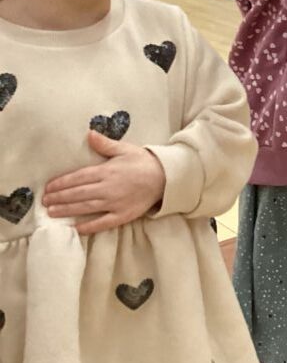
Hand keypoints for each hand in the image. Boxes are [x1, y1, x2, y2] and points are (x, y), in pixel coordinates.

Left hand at [43, 131, 166, 234]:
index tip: (49, 187)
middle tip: (45, 201)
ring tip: (53, 213)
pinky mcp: (122, 215)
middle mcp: (108, 188)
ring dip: (68, 210)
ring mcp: (115, 203)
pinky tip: (76, 228)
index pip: (78, 177)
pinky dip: (89, 226)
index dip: (62, 183)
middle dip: (60, 197)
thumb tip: (89, 134)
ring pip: (86, 208)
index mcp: (107, 171)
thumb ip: (105, 144)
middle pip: (78, 193)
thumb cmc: (143, 162)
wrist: (165, 178)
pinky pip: (102, 223)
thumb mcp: (125, 149)